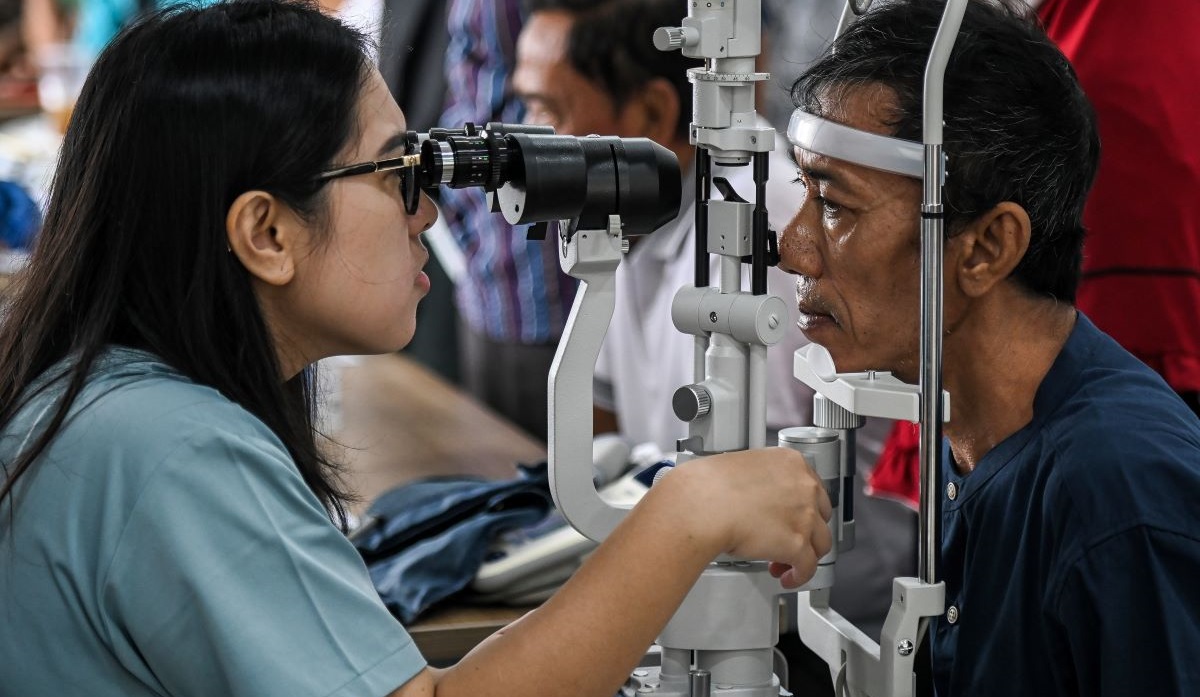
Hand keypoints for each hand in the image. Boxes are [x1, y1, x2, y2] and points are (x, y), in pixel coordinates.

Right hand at [664, 447, 832, 587]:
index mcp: (791, 463)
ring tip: (784, 563)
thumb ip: (764, 481)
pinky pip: (808, 567)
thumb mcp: (744, 468)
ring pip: (819, 543)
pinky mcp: (797, 544)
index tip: (793, 518)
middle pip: (821, 516)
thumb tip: (763, 498)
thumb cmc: (710, 487)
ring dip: (803, 555)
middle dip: (805, 531)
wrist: (702, 505)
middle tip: (786, 540)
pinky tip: (787, 577)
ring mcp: (804, 515)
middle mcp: (804, 486)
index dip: (802, 508)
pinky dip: (799, 576)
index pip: (813, 488)